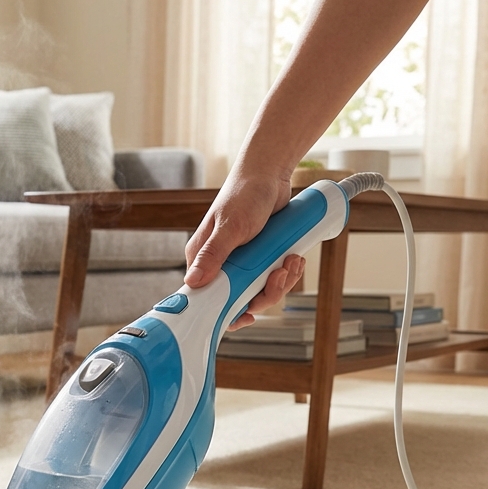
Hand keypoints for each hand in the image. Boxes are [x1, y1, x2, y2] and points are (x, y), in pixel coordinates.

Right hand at [184, 168, 305, 328]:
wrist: (270, 174)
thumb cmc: (244, 193)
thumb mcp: (230, 226)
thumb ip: (212, 255)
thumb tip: (193, 282)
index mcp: (202, 260)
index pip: (206, 298)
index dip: (225, 312)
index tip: (245, 315)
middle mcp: (220, 265)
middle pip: (239, 300)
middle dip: (264, 293)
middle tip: (278, 275)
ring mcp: (242, 264)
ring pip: (260, 291)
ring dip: (281, 282)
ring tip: (291, 261)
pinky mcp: (260, 259)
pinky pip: (273, 279)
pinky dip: (287, 273)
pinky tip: (294, 258)